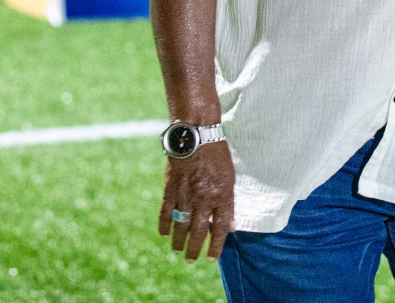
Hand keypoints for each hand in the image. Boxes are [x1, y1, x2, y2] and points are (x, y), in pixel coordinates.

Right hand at [159, 141, 234, 261]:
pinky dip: (164, 224)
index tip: (211, 258)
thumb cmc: (217, 155)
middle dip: (194, 249)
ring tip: (177, 251)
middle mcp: (203, 199)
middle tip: (191, 260)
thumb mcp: (230, 178)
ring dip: (179, 241)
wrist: (196, 135)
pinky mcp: (171, 189)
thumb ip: (228, 203)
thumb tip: (230, 226)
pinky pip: (166, 212)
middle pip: (198, 232)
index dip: (215, 246)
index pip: (219, 229)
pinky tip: (164, 234)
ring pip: (181, 225)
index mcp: (221, 197)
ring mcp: (185, 195)